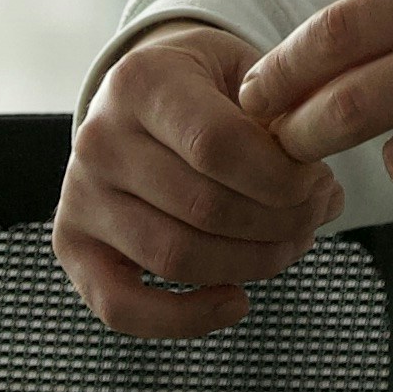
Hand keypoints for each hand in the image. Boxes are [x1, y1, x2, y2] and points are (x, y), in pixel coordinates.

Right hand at [56, 22, 342, 339]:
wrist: (144, 92)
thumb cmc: (209, 85)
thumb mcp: (245, 72)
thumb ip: (283, 119)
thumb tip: (320, 193)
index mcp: (141, 81)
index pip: (218, 145)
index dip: (281, 178)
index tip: (319, 183)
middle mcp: (97, 138)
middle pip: (203, 208)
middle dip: (280, 223)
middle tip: (316, 215)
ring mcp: (79, 196)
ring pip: (175, 257)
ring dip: (251, 264)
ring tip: (292, 245)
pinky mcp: (72, 245)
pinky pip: (120, 307)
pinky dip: (184, 319)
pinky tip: (236, 302)